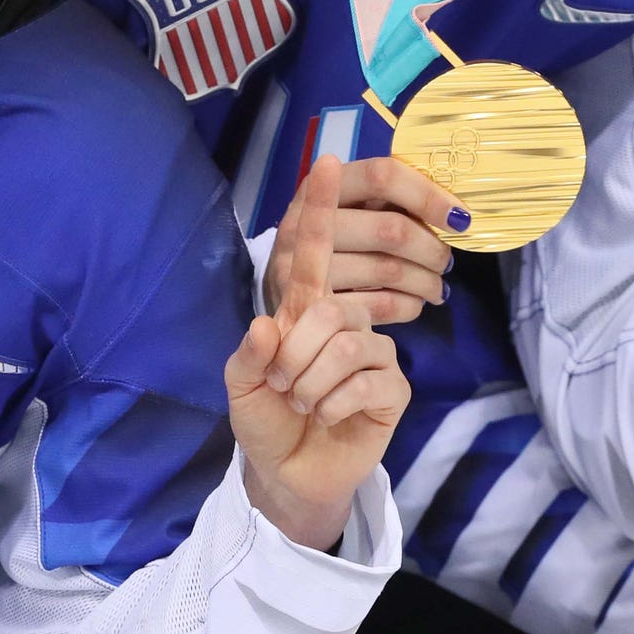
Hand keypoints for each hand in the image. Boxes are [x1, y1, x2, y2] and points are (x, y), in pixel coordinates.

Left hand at [227, 156, 410, 550]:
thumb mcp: (240, 387)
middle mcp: (343, 322)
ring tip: (305, 404)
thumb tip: (267, 326)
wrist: (289, 473)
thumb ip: (247, 355)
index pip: (315, 252)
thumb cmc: (266, 420)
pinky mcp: (393, 387)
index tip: (326, 160)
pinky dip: (334, 406)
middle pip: (325, 311)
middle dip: (292, 357)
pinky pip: (365, 381)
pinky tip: (329, 418)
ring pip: (345, 346)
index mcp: (305, 310)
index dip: (321, 208)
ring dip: (310, 386)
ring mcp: (373, 352)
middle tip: (282, 387)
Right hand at [317, 155, 467, 326]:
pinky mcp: (313, 307)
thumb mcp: (346, 212)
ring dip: (426, 281)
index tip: (458, 218)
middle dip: (431, 248)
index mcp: (319, 186)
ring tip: (436, 287)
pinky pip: (379, 304)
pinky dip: (408, 305)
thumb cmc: (331, 246)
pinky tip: (414, 303)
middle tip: (445, 261)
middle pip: (390, 228)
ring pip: (388, 270)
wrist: (283, 294)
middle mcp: (304, 223)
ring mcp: (303, 268)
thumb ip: (386, 203)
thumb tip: (453, 212)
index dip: (426, 194)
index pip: (382, 175)